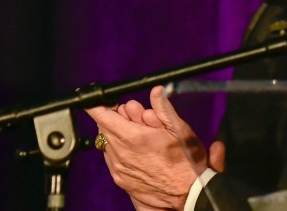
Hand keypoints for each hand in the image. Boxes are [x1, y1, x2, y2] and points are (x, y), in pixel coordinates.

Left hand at [83, 86, 204, 209]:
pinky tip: (138, 152)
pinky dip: (119, 150)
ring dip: (118, 135)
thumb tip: (156, 90)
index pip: (101, 115)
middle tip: (138, 119)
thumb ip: (163, 108)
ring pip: (107, 142)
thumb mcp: (179, 130)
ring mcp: (118, 168)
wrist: (188, 195)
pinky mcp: (120, 179)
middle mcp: (121, 153)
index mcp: (133, 137)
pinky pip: (111, 158)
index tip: (104, 100)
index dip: (99, 104)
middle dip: (116, 118)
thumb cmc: (186, 162)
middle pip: (104, 127)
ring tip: (140, 137)